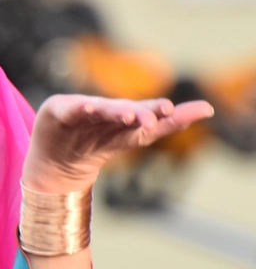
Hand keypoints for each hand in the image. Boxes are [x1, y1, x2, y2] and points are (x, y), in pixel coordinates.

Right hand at [22, 96, 213, 193]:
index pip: (142, 111)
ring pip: (99, 110)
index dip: (153, 110)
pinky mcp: (57, 111)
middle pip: (121, 109)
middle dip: (134, 112)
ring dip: (112, 112)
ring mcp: (80, 109)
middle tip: (148, 119)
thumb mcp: (136, 136)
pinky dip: (79, 108)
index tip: (168, 110)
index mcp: (123, 113)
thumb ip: (170, 123)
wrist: (57, 160)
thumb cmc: (98, 142)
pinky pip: (70, 110)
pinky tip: (87, 108)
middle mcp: (104, 108)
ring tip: (126, 116)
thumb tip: (210, 107)